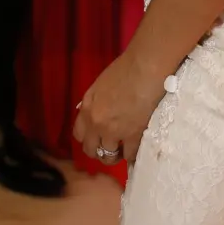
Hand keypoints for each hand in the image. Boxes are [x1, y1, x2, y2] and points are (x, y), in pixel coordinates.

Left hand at [74, 52, 168, 167]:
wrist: (145, 68)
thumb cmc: (126, 69)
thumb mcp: (101, 86)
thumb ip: (96, 103)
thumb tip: (98, 113)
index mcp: (87, 107)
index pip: (78, 134)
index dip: (89, 138)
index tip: (98, 137)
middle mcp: (96, 122)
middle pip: (90, 150)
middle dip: (100, 151)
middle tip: (111, 147)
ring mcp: (113, 132)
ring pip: (109, 156)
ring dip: (117, 154)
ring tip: (125, 149)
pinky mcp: (132, 137)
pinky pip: (129, 155)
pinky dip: (133, 154)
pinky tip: (138, 148)